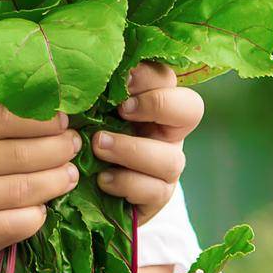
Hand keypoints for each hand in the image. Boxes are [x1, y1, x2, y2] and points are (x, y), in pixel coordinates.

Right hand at [0, 100, 82, 262]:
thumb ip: (5, 124)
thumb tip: (61, 116)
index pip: (6, 117)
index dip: (43, 120)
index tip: (65, 123)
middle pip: (19, 155)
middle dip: (57, 150)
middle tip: (74, 149)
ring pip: (20, 190)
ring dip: (54, 183)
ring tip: (69, 176)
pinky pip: (13, 224)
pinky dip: (36, 217)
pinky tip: (43, 210)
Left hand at [90, 61, 203, 221]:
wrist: (84, 193)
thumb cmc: (85, 142)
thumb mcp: (87, 115)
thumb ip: (93, 97)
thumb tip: (81, 76)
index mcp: (153, 104)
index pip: (167, 79)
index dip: (148, 76)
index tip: (121, 81)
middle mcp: (168, 133)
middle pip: (191, 109)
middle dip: (159, 105)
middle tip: (122, 110)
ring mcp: (167, 166)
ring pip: (170, 158)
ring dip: (132, 150)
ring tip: (98, 146)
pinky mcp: (158, 196)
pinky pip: (155, 191)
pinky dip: (127, 183)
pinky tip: (102, 179)